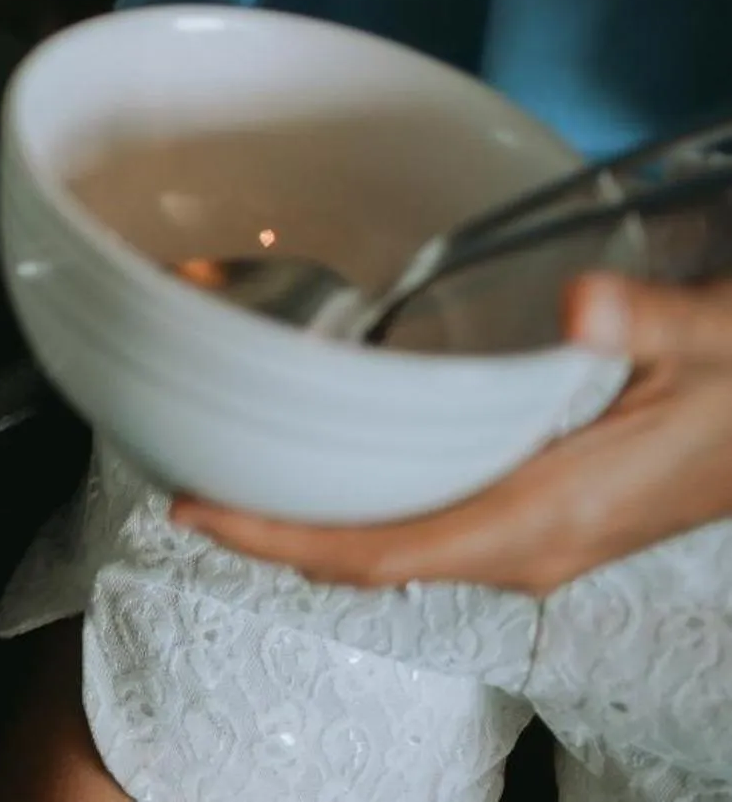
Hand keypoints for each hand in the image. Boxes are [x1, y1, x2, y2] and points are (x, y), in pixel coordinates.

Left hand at [171, 272, 731, 594]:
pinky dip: (361, 513)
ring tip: (232, 480)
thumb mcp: (713, 339)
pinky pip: (428, 531)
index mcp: (544, 517)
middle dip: (273, 537)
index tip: (197, 509)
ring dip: (312, 528)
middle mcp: (529, 545)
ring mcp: (536, 540)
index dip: (280, 540)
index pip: (382, 551)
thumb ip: (648, 319)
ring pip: (396, 551)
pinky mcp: (546, 520)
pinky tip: (328, 469)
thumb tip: (583, 302)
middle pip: (368, 561)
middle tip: (184, 488)